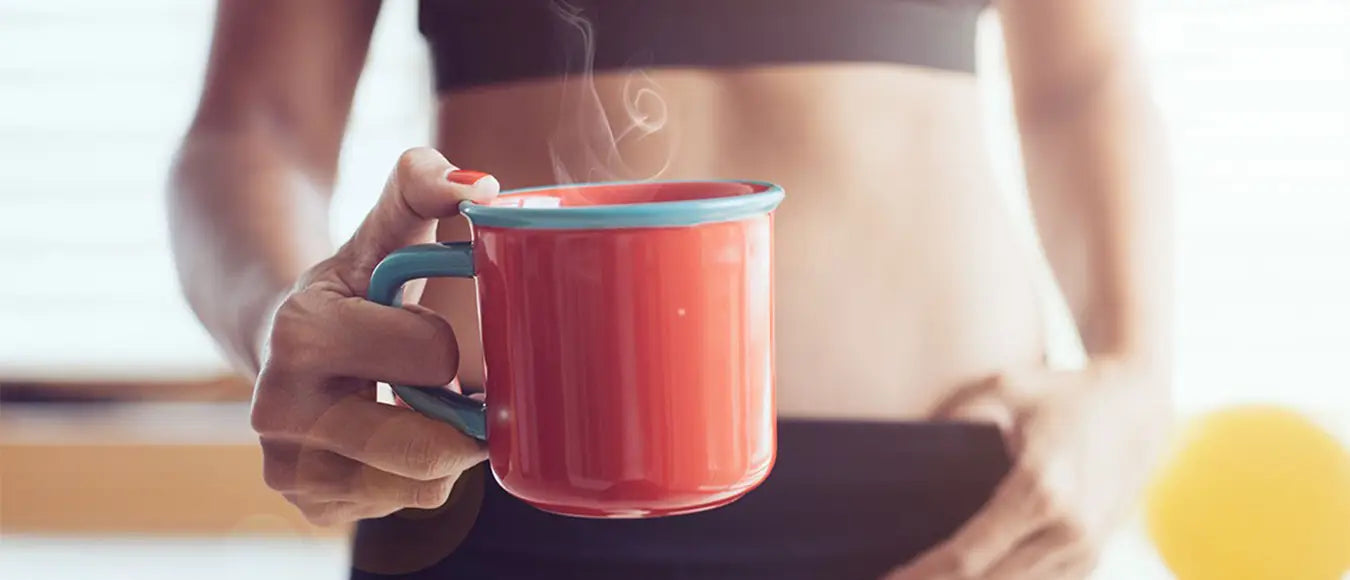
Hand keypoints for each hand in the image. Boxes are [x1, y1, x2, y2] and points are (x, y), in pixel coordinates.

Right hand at [250, 148, 498, 525]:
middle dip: (455, 414)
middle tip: (447, 385)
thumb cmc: (353, 281)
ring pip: (426, 484)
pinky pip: (407, 503)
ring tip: (412, 405)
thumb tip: (481, 186)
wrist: (280, 335)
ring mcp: (292, 469)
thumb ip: (422, 186)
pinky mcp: (312, 506)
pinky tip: (394, 435)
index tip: (421, 329)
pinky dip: (420, 472)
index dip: (448, 344)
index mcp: (302, 335)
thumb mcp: (381, 227)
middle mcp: (281, 411)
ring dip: (441, 446)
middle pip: (429, 447)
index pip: (435, 357)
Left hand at [885, 361, 1171, 579]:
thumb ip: (955, 417)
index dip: (921, 576)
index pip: (967, 556)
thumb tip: (907, 444)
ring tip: (918, 577)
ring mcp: (1084, 551)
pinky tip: (958, 576)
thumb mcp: (1005, 387)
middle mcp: (1067, 530)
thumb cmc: (1061, 393)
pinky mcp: (1090, 560)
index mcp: (1041, 490)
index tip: (885, 579)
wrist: (1138, 407)